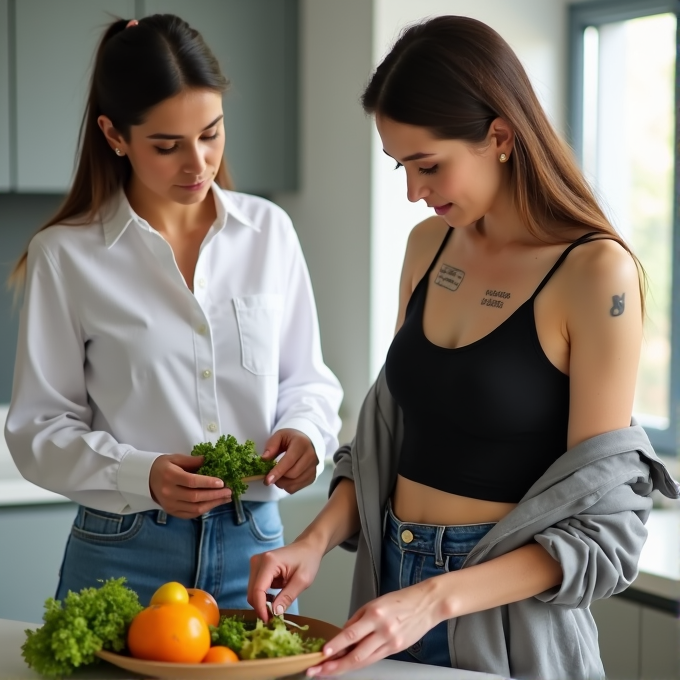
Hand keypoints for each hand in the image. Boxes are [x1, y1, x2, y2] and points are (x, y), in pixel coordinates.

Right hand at [149, 453, 231, 518]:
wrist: (145, 478)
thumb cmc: (163, 466)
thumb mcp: (175, 458)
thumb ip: (192, 460)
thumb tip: (209, 460)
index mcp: (169, 476)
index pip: (191, 482)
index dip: (208, 483)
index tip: (222, 482)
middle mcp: (168, 493)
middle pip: (195, 497)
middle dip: (214, 495)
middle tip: (229, 491)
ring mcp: (170, 504)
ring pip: (194, 508)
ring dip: (213, 504)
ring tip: (226, 498)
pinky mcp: (171, 512)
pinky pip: (191, 514)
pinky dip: (204, 509)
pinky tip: (214, 503)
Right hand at [247, 538, 323, 620]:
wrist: (308, 547)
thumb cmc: (307, 560)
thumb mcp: (302, 581)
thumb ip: (287, 597)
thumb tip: (274, 613)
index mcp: (269, 562)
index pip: (258, 590)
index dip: (260, 608)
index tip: (268, 621)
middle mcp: (258, 561)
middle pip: (252, 592)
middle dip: (261, 607)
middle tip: (274, 617)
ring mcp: (256, 563)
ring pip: (252, 591)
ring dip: (262, 601)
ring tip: (278, 605)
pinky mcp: (257, 567)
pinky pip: (256, 587)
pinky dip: (263, 596)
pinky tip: (275, 596)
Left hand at [262, 428, 317, 493]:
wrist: (305, 442)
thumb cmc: (290, 439)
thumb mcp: (279, 435)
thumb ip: (271, 445)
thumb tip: (264, 458)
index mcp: (301, 444)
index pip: (289, 461)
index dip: (278, 471)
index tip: (267, 480)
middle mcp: (311, 456)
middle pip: (293, 474)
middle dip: (279, 478)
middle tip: (269, 476)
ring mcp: (313, 468)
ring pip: (295, 483)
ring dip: (282, 483)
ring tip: (277, 477)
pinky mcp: (312, 476)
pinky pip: (297, 487)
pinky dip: (288, 486)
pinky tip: (285, 479)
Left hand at [307, 582, 445, 676]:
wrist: (426, 605)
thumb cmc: (401, 600)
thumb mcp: (375, 603)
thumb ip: (358, 619)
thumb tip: (343, 633)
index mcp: (375, 615)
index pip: (351, 634)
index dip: (336, 646)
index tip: (323, 653)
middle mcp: (382, 631)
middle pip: (356, 655)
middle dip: (335, 665)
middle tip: (318, 670)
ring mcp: (390, 643)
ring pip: (364, 661)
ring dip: (344, 668)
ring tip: (328, 671)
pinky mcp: (396, 650)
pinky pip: (374, 659)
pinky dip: (360, 663)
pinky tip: (348, 665)